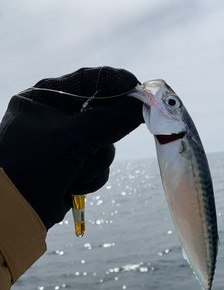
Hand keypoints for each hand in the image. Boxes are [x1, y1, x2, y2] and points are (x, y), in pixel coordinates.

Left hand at [0, 66, 143, 229]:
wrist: (17, 208)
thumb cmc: (33, 164)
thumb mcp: (69, 137)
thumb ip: (107, 120)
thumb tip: (139, 104)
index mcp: (47, 97)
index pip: (89, 81)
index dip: (117, 84)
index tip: (140, 91)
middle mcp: (59, 116)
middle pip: (103, 114)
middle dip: (105, 135)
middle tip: (112, 139)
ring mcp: (69, 142)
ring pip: (106, 144)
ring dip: (96, 162)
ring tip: (77, 172)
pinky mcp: (77, 164)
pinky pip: (101, 165)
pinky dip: (92, 176)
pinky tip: (74, 185)